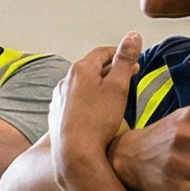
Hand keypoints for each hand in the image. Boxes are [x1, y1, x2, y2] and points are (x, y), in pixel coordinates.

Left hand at [48, 33, 142, 190]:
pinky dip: (88, 100)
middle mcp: (65, 81)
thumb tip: (133, 35)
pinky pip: (75, 102)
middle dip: (111, 69)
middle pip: (91, 68)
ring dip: (98, 85)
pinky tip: (97, 111)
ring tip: (114, 93)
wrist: (74, 154)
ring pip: (82, 86)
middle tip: (128, 74)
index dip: (120, 53)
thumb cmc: (97, 122)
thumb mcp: (118, 86)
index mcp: (80, 70)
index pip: (103, 52)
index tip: (132, 58)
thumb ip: (125, 60)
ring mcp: (59, 99)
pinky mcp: (57, 115)